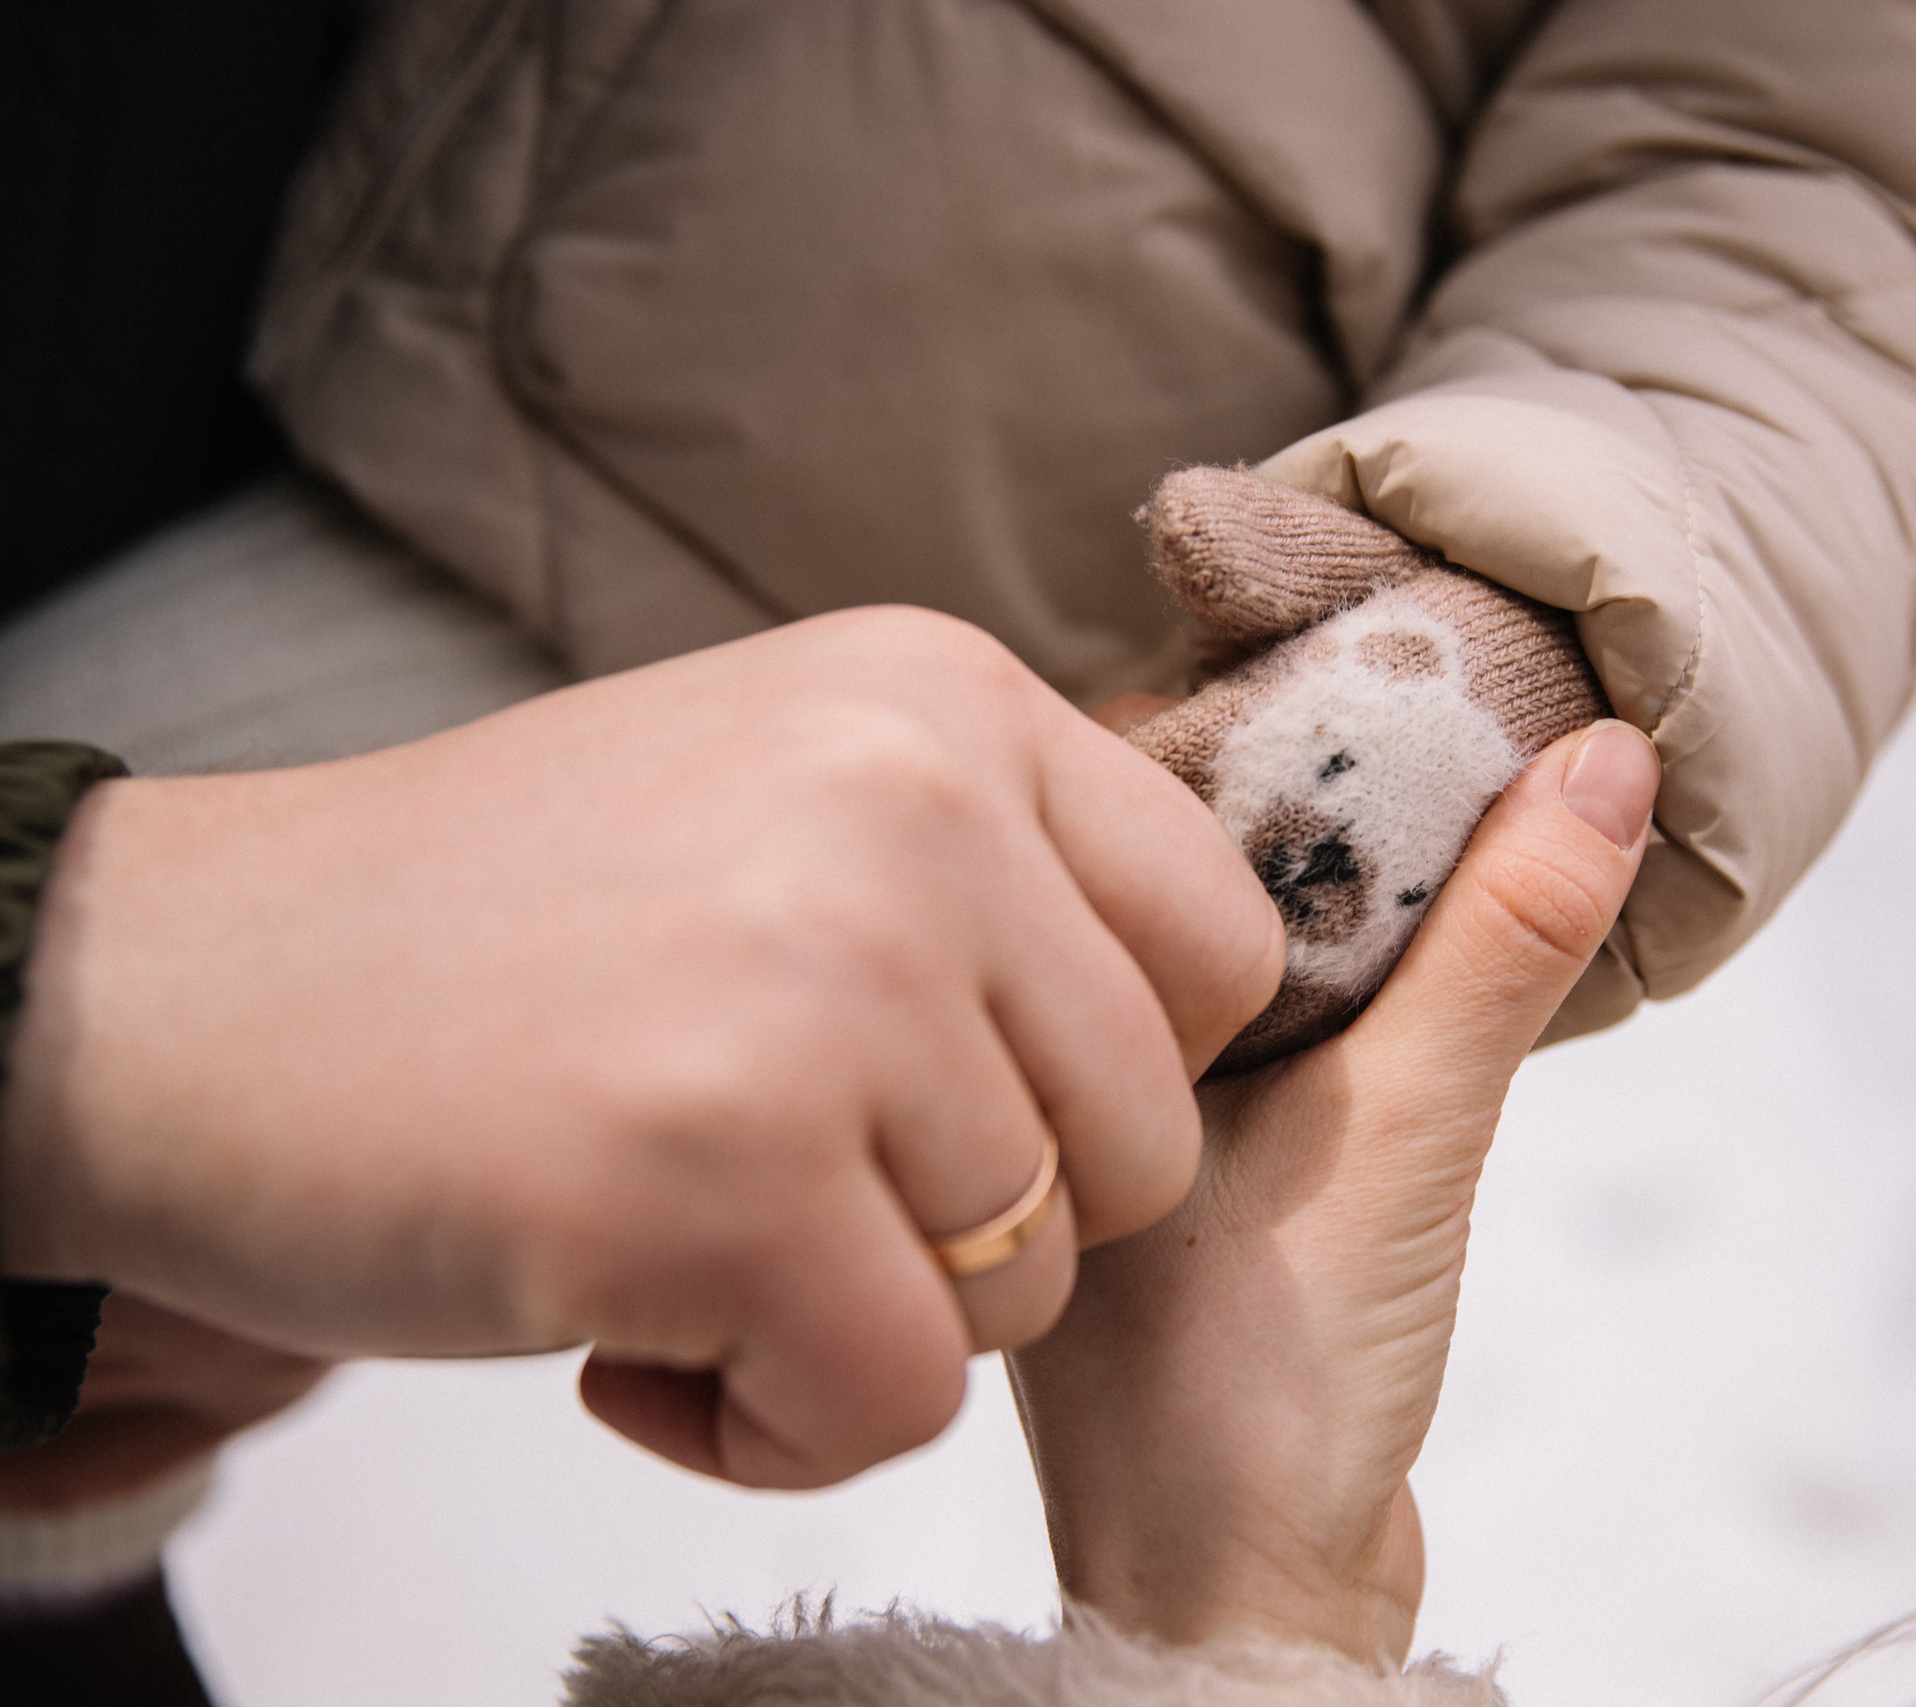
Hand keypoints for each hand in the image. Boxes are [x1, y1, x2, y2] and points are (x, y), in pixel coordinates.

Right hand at [0, 609, 1282, 1489]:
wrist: (170, 992)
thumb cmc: (487, 927)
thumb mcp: (773, 794)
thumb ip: (979, 874)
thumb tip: (1183, 1015)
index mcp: (938, 700)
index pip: (1221, 943)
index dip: (1117, 1075)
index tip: (961, 1108)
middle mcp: (911, 809)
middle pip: (1142, 1138)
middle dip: (988, 1225)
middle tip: (787, 1193)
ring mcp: (822, 986)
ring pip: (1027, 1285)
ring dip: (864, 1323)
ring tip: (686, 1245)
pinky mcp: (720, 1176)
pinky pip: (897, 1402)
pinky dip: (773, 1427)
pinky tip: (631, 1345)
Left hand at [1010, 719, 1657, 1664]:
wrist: (1245, 1606)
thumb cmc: (1259, 1397)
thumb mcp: (1402, 1133)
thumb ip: (1496, 952)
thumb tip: (1605, 762)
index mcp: (1063, 1016)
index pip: (1142, 802)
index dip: (1265, 713)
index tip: (1390, 642)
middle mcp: (1078, 1052)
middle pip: (1205, 860)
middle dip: (1329, 787)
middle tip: (1462, 687)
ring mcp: (1140, 1115)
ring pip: (1254, 945)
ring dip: (1358, 888)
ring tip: (1485, 791)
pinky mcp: (1213, 1181)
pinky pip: (1289, 1028)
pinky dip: (1366, 980)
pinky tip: (1444, 951)